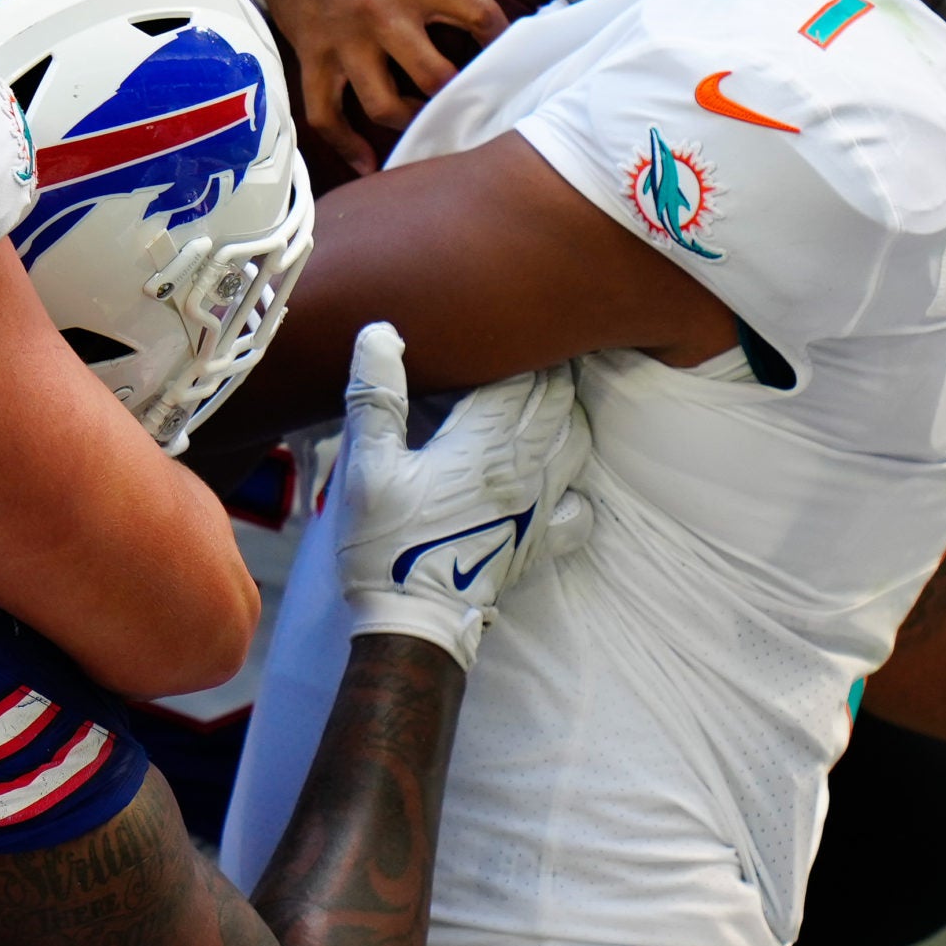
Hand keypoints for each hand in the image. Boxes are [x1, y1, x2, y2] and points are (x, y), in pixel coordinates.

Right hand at [256, 0, 528, 173]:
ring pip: (383, 105)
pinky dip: (346, 145)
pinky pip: (325, 114)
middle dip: (460, 89)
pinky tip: (370, 160)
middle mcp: (378, 12)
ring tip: (433, 113)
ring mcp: (343, 39)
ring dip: (414, 119)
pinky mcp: (313, 54)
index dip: (501, 36)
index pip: (479, 19)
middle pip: (434, 76)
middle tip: (474, 92)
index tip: (503, 45)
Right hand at [333, 322, 589, 668]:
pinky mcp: (539, 543)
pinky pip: (580, 508)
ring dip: (568, 413)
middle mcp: (524, 469)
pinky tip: (561, 478)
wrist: (413, 623)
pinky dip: (578, 485)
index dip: (521, 344)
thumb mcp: (365, 468)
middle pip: (556, 403)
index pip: (521, 376)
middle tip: (538, 344)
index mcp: (484, 444)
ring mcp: (539, 508)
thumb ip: (377, 398)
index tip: (515, 323)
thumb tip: (381, 334)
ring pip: (576, 444)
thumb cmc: (385, 545)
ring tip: (551, 396)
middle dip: (550, 370)